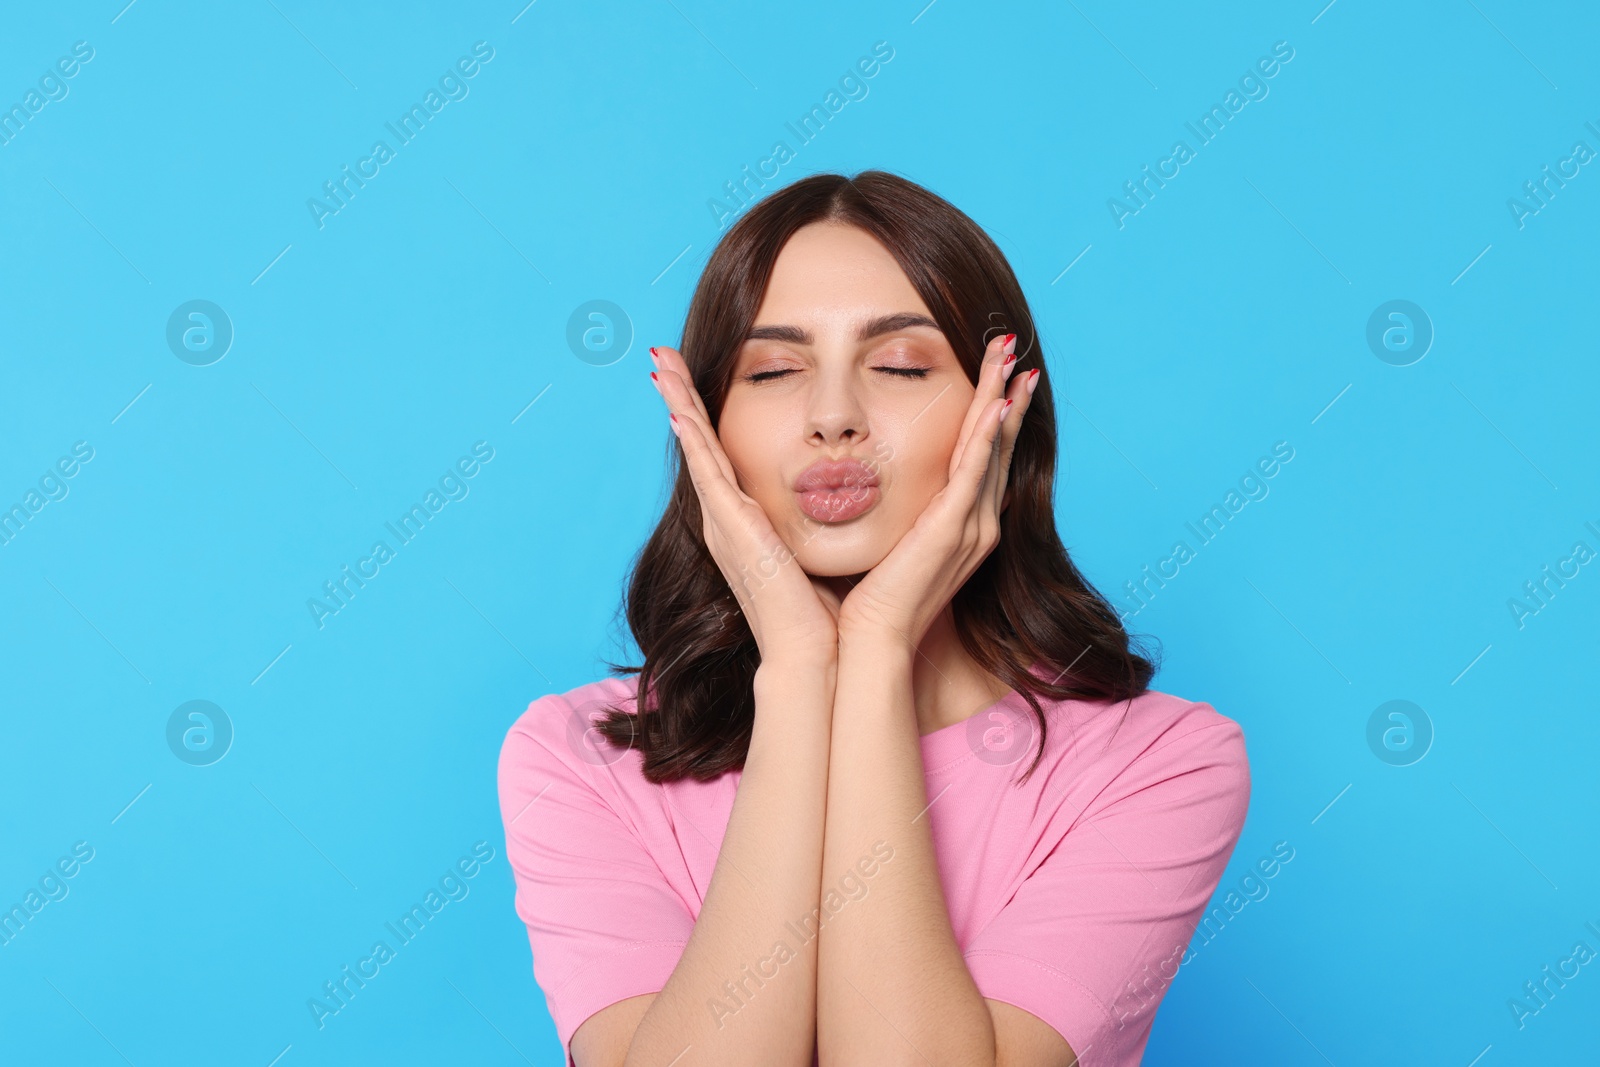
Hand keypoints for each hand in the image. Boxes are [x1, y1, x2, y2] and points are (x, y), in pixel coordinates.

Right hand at [649, 344, 842, 665]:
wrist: (815, 651)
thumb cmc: (825, 609)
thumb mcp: (819, 549)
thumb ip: (823, 519)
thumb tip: (851, 494)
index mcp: (746, 522)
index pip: (721, 456)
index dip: (703, 417)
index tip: (692, 381)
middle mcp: (727, 518)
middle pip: (698, 443)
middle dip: (679, 398)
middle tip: (662, 357)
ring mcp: (724, 521)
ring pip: (695, 447)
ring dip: (678, 402)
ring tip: (661, 363)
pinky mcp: (731, 526)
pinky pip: (706, 470)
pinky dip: (691, 436)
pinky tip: (678, 406)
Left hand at [836, 331, 1036, 650]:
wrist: (870, 641)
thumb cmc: (870, 597)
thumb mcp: (891, 540)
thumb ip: (898, 508)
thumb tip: (876, 477)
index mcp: (962, 525)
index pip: (984, 455)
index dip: (993, 412)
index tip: (999, 374)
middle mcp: (976, 523)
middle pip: (998, 444)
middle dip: (1006, 393)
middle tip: (1013, 348)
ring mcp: (970, 528)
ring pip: (992, 449)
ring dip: (1002, 400)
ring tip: (1011, 359)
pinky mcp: (951, 532)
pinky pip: (974, 475)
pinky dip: (986, 439)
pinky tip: (996, 406)